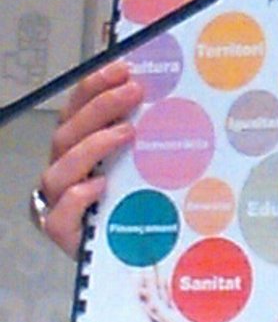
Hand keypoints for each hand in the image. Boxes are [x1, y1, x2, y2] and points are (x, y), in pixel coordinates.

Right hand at [34, 61, 142, 259]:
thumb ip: (153, 129)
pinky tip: (99, 185)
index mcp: (81, 146)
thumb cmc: (139, 201)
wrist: (134, 254)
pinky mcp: (64, 232)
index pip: (78, 108)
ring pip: (60, 169)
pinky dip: (76, 196)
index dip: (95, 85)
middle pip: (68, 131)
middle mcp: (67, 170)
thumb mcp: (150, 160)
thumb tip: (175, 90)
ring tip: (126, 133)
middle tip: (134, 91)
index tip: (123, 68)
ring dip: (92, 145)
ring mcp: (61, 201)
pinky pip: (58, 214)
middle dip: (100, 106)